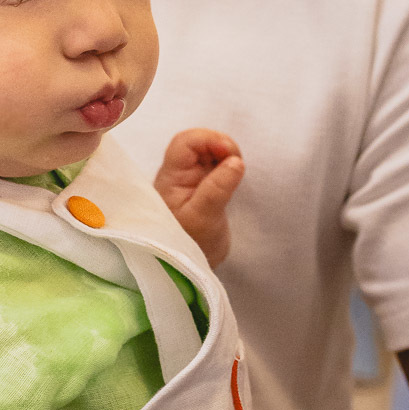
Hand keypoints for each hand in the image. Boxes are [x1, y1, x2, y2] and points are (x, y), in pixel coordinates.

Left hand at [153, 128, 243, 266]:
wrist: (189, 270)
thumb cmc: (190, 245)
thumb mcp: (203, 218)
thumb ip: (217, 188)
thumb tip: (235, 160)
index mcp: (171, 178)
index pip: (185, 142)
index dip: (208, 140)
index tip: (230, 155)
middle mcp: (178, 175)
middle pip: (198, 143)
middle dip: (221, 146)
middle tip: (237, 165)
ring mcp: (191, 181)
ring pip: (208, 153)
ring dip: (226, 156)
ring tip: (236, 174)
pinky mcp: (204, 189)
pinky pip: (216, 166)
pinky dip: (228, 166)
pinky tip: (234, 179)